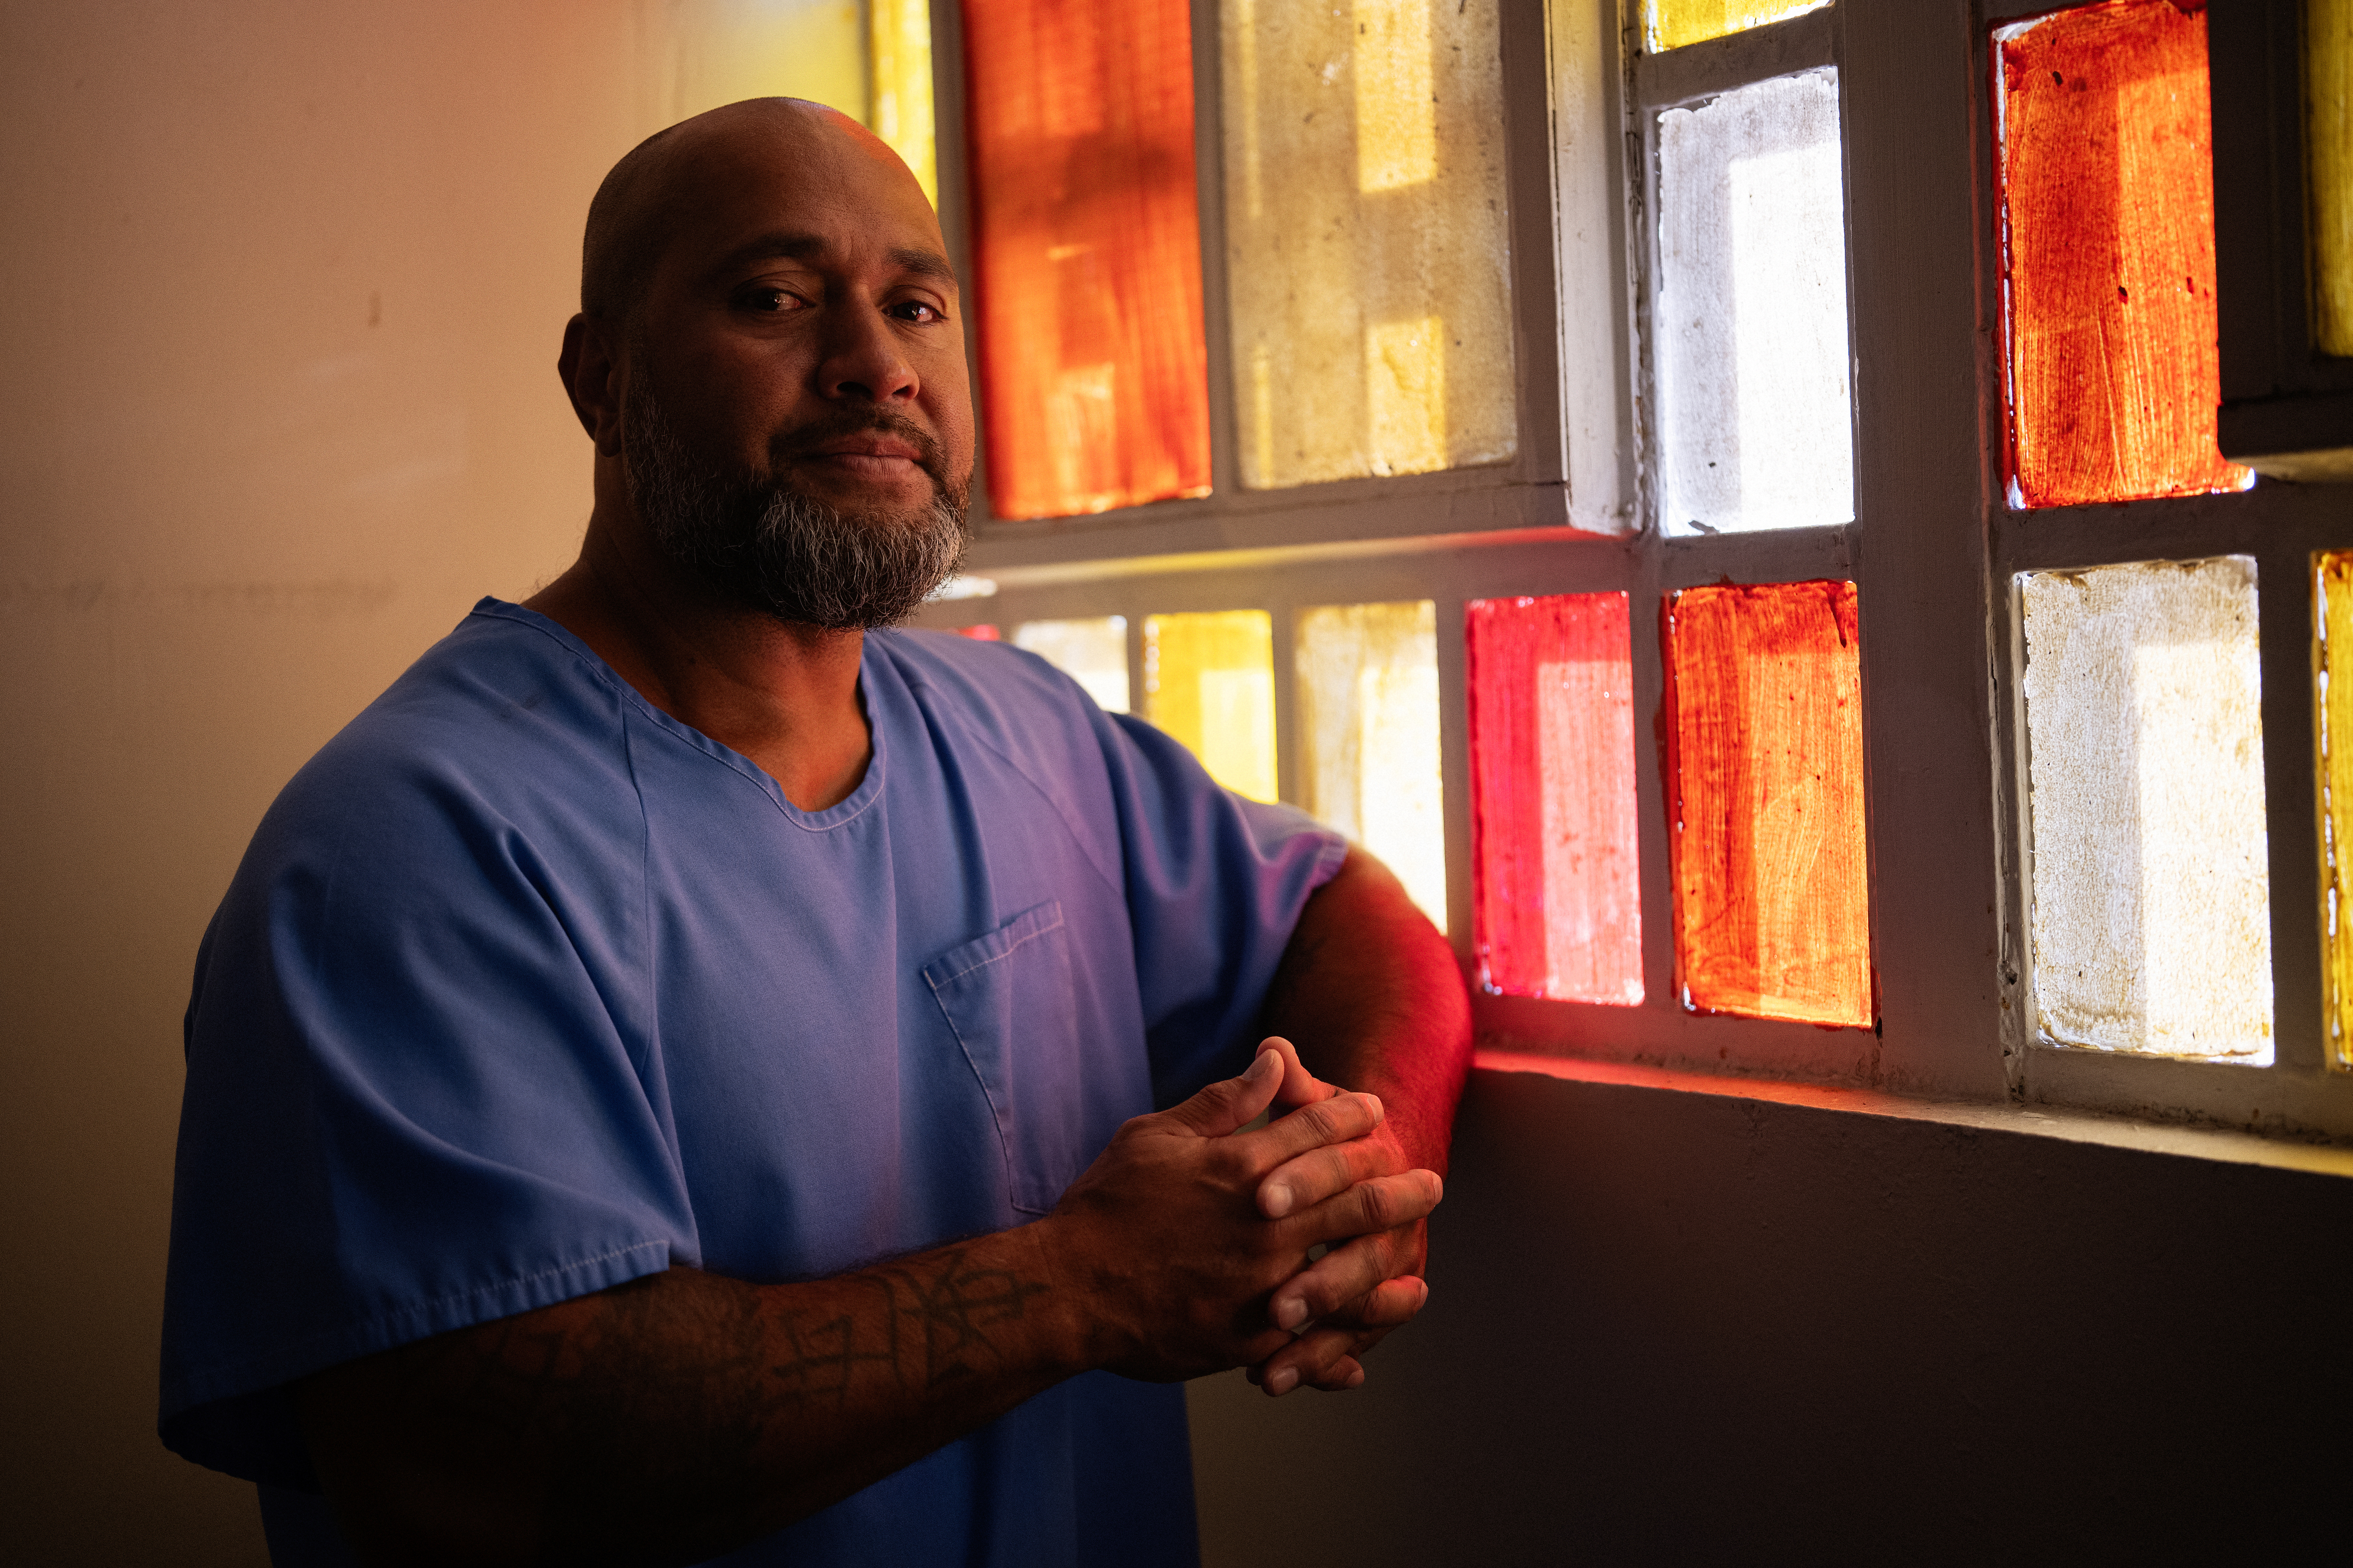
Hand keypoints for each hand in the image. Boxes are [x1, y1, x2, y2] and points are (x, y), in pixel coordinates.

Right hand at [1039, 1046, 1442, 1382]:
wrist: (1067, 1291)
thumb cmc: (1106, 1206)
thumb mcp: (1156, 1137)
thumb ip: (1223, 1104)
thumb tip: (1274, 1062)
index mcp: (1243, 1168)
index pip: (1320, 1131)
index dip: (1353, 1116)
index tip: (1375, 1112)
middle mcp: (1266, 1224)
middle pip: (1357, 1198)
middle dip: (1400, 1187)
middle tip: (1432, 1183)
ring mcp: (1265, 1283)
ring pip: (1352, 1273)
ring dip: (1392, 1264)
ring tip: (1417, 1262)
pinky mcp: (1251, 1335)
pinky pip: (1314, 1339)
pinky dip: (1347, 1340)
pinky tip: (1367, 1342)